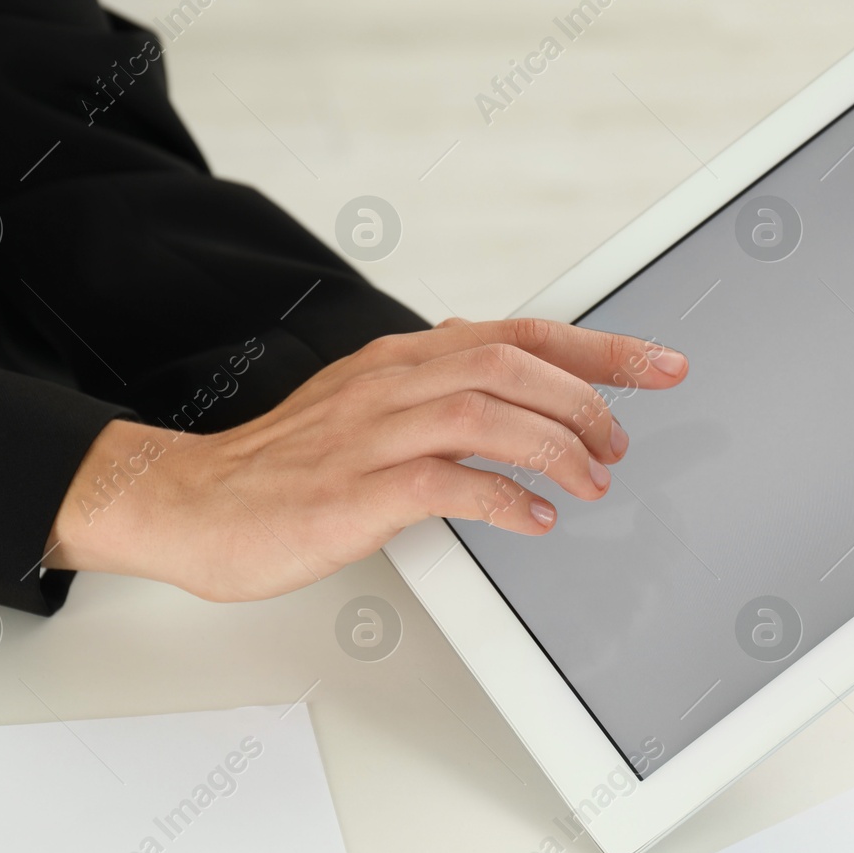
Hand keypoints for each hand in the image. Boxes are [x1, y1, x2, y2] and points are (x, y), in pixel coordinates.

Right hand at [45, 317, 687, 600]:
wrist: (194, 504)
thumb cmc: (285, 465)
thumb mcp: (364, 404)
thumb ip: (430, 384)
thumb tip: (491, 364)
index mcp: (400, 360)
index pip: (516, 334)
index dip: (598, 349)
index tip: (659, 364)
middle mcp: (390, 384)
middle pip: (512, 363)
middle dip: (588, 397)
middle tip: (626, 439)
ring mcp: (370, 436)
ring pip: (486, 411)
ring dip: (556, 445)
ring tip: (594, 480)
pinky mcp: (354, 494)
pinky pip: (445, 482)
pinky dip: (502, 496)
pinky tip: (535, 518)